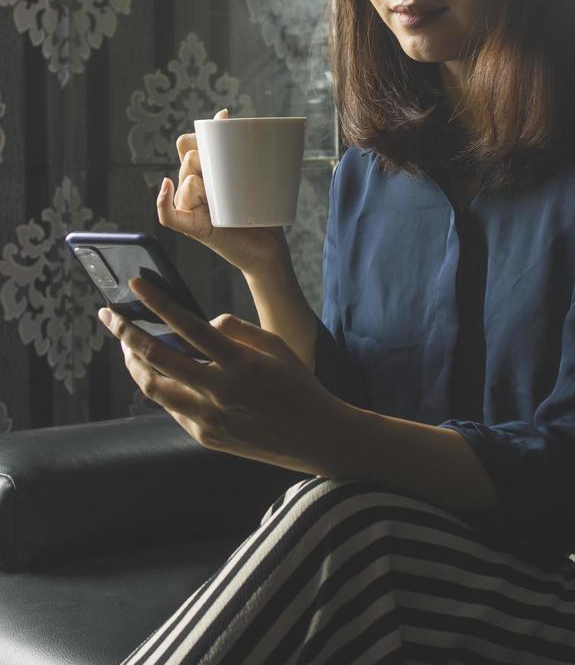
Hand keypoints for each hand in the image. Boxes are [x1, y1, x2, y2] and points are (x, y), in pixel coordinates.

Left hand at [98, 276, 345, 473]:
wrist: (315, 438)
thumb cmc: (298, 385)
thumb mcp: (276, 346)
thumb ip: (238, 329)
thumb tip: (207, 322)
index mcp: (240, 362)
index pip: (188, 325)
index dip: (157, 302)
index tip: (135, 285)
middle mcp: (219, 391)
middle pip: (157, 357)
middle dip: (126, 333)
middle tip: (110, 316)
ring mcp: (209, 418)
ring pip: (153, 387)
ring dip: (133, 363)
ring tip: (126, 346)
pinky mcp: (205, 437)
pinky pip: (171, 408)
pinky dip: (158, 386)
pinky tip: (154, 373)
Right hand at [158, 108, 289, 278]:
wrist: (270, 248)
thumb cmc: (260, 212)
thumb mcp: (249, 175)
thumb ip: (235, 148)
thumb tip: (222, 113)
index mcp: (203, 174)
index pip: (187, 144)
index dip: (198, 138)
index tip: (219, 139)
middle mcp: (192, 189)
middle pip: (188, 160)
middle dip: (206, 160)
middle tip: (227, 176)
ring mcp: (191, 208)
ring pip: (187, 181)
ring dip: (206, 184)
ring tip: (225, 200)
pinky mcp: (194, 228)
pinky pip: (168, 215)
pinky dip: (163, 200)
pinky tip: (168, 187)